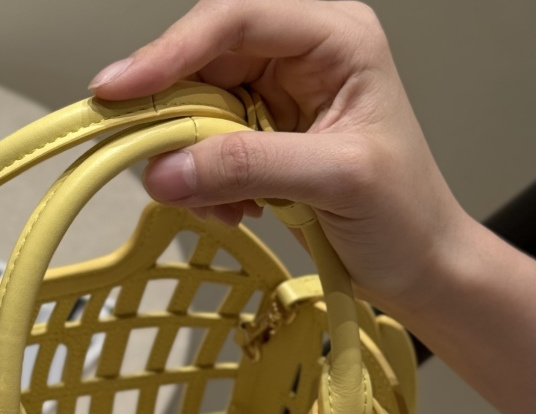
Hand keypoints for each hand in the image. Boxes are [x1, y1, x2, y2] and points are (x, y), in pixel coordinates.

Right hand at [89, 0, 470, 319]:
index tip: (117, 91)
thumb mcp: (333, 181)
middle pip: (204, 62)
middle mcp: (300, 56)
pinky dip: (203, 186)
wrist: (419, 267)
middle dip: (176, 118)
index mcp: (333, 37)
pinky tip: (236, 213)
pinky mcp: (260, 142)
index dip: (169, 51)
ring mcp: (277, 99)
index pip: (235, 20)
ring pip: (196, 110)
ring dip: (191, 162)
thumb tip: (162, 171)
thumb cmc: (404, 216)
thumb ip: (249, 166)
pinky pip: (203, 151)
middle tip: (153, 166)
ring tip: (224, 209)